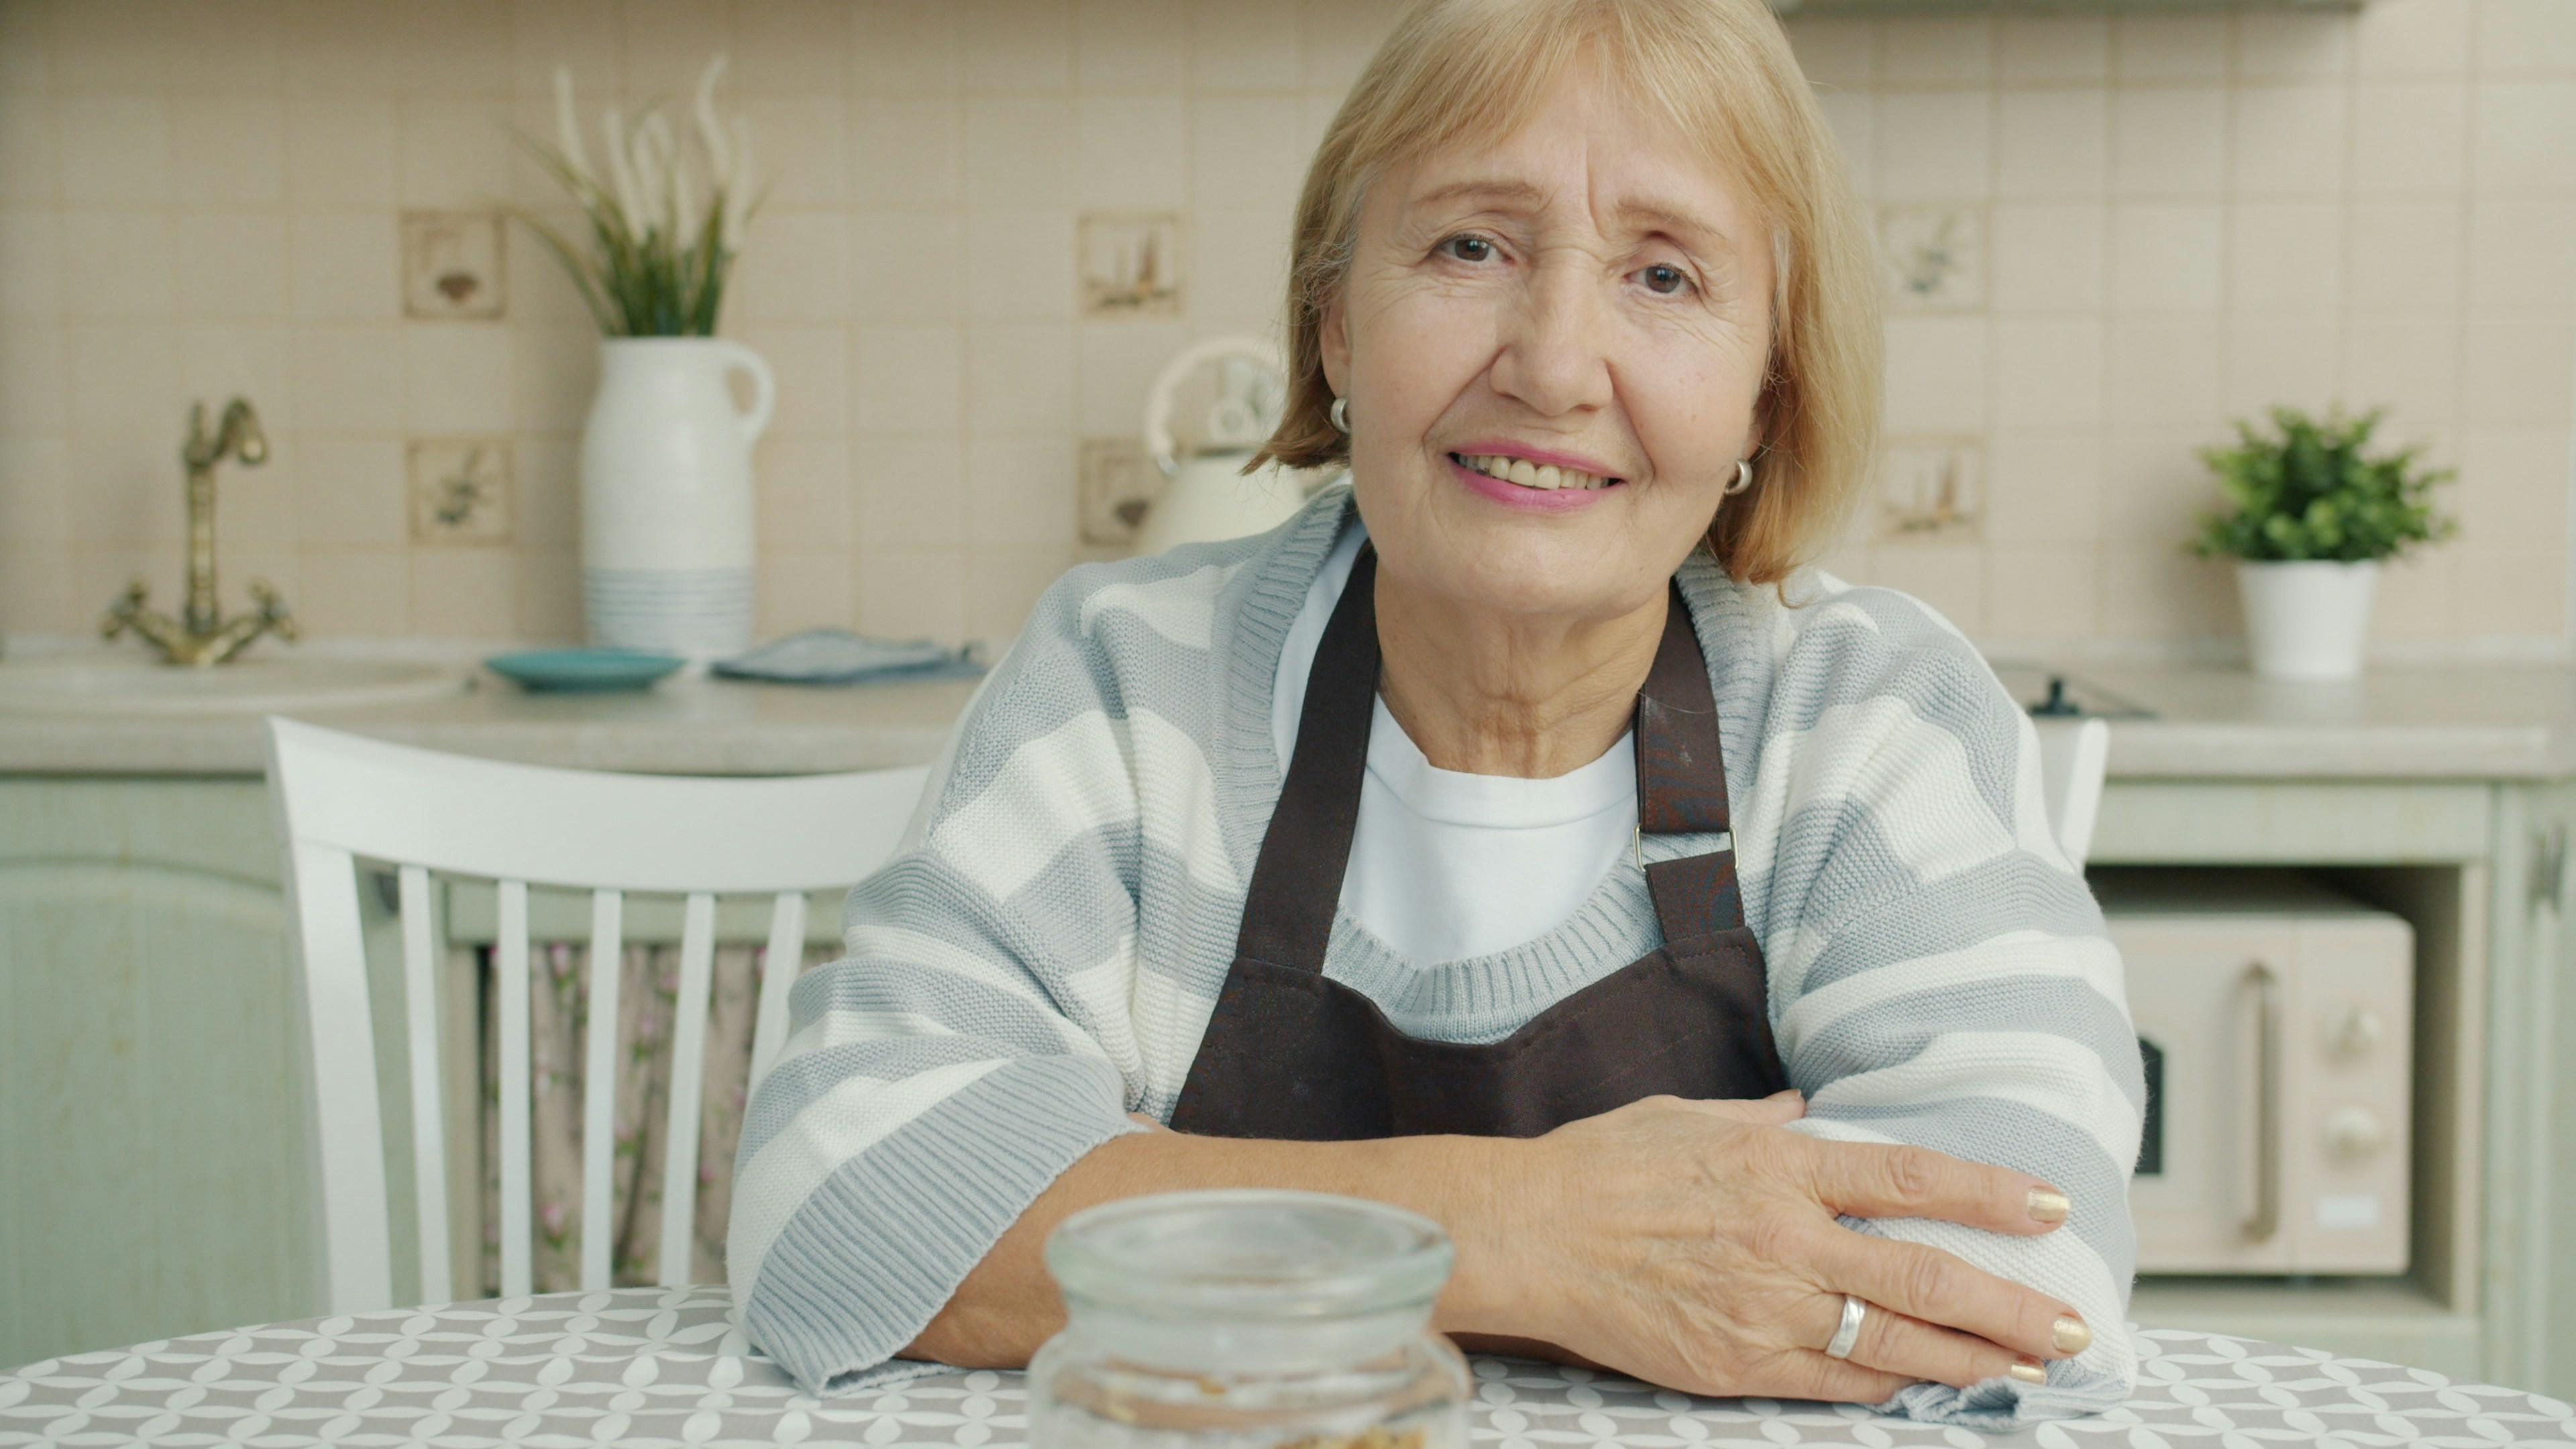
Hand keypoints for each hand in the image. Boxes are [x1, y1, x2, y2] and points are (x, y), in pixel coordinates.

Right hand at [1461, 1093, 2085, 1402]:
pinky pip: (1837, 1383)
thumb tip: (1808, 1113)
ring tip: (2027, 1368)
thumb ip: (1760, 1122)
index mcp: (1779, 1167)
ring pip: (1896, 1342)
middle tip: (2074, 1328)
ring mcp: (1765, 1309)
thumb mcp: (1687, 1118)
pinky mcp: (1737, 1364)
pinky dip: (1891, 1384)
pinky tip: (1929, 1384)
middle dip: (2012, 1307)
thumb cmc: (1601, 1167)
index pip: (1912, 1178)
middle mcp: (1786, 1239)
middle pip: (1925, 1276)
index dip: (1991, 1195)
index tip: (2051, 1205)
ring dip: (1973, 1359)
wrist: (1526, 1235)